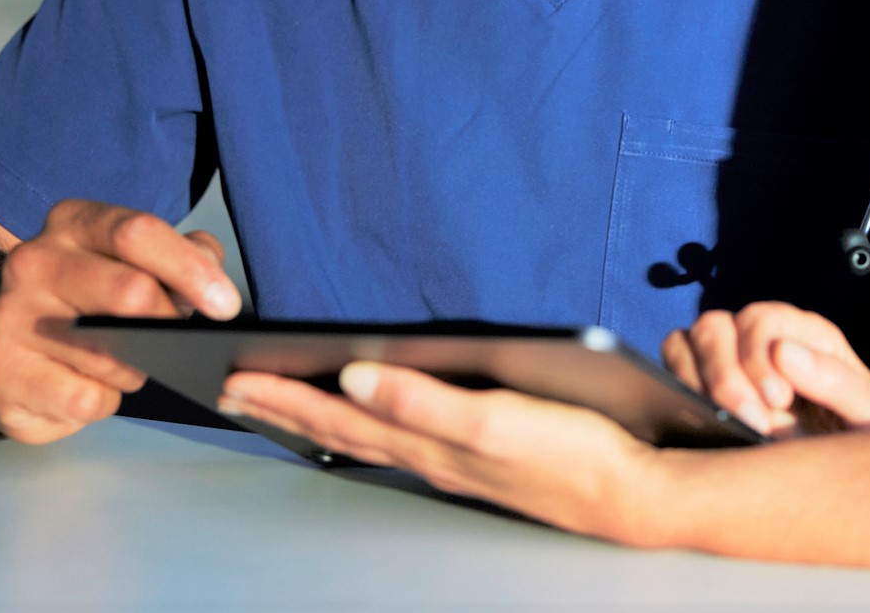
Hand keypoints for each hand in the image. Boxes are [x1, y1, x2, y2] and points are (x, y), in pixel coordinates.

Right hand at [0, 198, 240, 443]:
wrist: (23, 338)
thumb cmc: (96, 296)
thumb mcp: (143, 261)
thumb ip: (186, 258)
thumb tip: (212, 285)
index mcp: (74, 222)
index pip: (138, 233)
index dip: (190, 270)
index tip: (226, 306)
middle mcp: (34, 261)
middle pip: (128, 292)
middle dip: (167, 325)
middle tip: (180, 343)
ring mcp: (8, 317)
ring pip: (108, 355)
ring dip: (135, 369)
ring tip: (127, 363)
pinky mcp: (0, 373)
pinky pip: (82, 399)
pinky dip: (104, 401)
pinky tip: (92, 388)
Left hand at [216, 365, 664, 544]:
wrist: (633, 494)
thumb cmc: (571, 455)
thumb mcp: (491, 420)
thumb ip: (422, 399)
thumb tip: (352, 376)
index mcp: (429, 444)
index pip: (339, 417)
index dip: (285, 397)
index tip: (236, 376)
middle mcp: (433, 457)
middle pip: (343, 431)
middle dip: (286, 408)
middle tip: (236, 389)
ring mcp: (456, 462)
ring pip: (369, 439)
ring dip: (320, 419)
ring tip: (284, 403)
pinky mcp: (482, 458)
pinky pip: (403, 442)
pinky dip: (369, 427)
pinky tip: (372, 421)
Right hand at [662, 303, 869, 437]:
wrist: (845, 480)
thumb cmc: (863, 444)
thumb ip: (840, 383)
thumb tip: (784, 352)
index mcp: (805, 336)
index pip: (762, 321)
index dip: (760, 357)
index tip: (777, 401)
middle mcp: (761, 339)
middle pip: (716, 325)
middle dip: (725, 375)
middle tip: (752, 421)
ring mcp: (727, 359)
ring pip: (686, 340)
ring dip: (697, 381)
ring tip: (723, 423)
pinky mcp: (700, 384)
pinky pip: (672, 365)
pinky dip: (677, 386)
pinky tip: (701, 422)